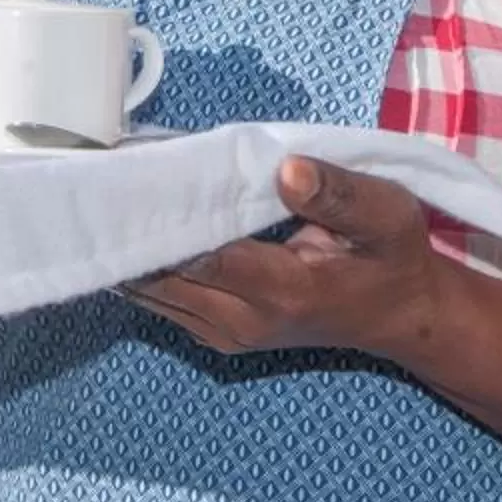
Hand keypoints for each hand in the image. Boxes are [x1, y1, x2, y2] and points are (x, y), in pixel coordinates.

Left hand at [119, 158, 454, 360]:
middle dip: (132, 226)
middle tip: (101, 170)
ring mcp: (224, 333)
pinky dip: (143, 260)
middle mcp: (243, 320)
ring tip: (106, 188)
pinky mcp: (213, 332)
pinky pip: (160, 297)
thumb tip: (287, 169)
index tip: (127, 168)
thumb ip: (339, 194)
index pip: (201, 252)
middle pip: (161, 275)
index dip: (160, 212)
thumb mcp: (389, 215)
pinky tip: (133, 219)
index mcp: (283, 291)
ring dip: (129, 244)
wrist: (400, 317)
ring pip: (149, 292)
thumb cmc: (393, 258)